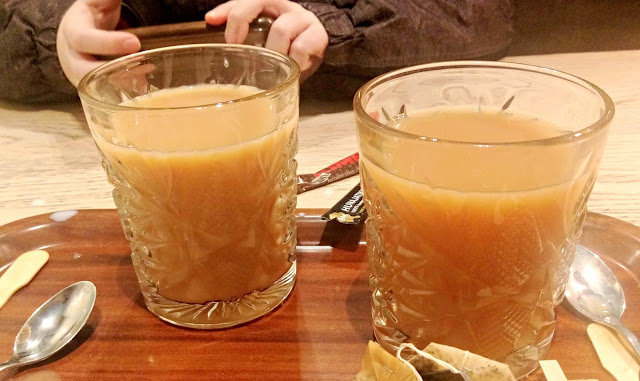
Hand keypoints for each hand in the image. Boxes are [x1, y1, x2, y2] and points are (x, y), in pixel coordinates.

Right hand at [57, 0, 140, 86]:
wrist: (77, 36)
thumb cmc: (92, 16)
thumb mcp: (97, 2)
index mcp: (73, 31)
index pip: (83, 39)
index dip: (108, 43)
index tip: (135, 43)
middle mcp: (72, 56)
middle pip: (84, 71)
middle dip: (114, 73)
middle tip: (145, 68)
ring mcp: (79, 75)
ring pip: (95, 87)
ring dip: (122, 86)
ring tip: (147, 83)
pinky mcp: (91, 87)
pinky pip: (105, 93)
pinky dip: (124, 93)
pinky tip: (143, 90)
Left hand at [206, 0, 327, 81]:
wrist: (309, 42)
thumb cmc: (277, 33)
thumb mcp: (255, 22)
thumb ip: (235, 17)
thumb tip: (210, 19)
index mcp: (270, 1)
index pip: (253, 0)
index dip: (240, 19)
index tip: (232, 42)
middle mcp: (289, 8)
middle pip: (277, 26)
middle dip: (266, 49)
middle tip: (258, 64)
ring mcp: (305, 22)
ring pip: (288, 36)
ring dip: (278, 55)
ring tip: (275, 68)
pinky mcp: (318, 37)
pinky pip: (302, 49)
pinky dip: (294, 62)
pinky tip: (292, 69)